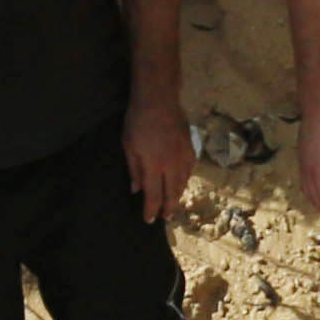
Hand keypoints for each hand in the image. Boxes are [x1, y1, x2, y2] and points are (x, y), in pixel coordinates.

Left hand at [120, 89, 193, 227]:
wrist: (159, 99)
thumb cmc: (138, 121)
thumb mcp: (128, 145)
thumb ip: (134, 169)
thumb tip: (136, 189)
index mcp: (153, 166)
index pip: (154, 195)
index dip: (151, 210)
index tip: (149, 220)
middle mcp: (171, 166)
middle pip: (172, 193)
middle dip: (168, 208)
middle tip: (165, 218)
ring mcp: (183, 157)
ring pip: (183, 183)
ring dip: (178, 196)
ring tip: (173, 203)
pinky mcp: (190, 148)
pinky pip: (190, 170)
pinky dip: (185, 180)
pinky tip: (182, 182)